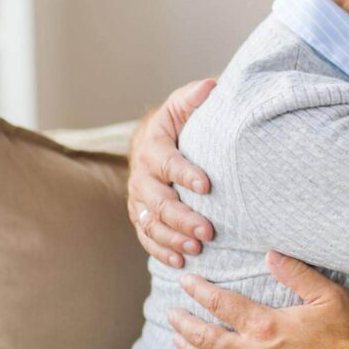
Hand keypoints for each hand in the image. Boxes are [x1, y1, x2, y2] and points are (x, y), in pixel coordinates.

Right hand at [127, 78, 217, 267]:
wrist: (153, 141)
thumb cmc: (177, 122)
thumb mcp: (182, 105)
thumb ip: (194, 98)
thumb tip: (210, 86)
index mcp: (153, 147)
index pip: (167, 163)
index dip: (185, 174)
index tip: (207, 185)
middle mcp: (141, 175)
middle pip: (159, 201)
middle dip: (183, 218)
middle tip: (208, 231)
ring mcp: (138, 199)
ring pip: (151, 223)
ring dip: (173, 238)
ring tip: (198, 248)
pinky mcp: (140, 215)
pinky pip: (146, 237)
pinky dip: (161, 250)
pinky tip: (180, 261)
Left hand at [169, 251, 348, 348]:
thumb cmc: (343, 339)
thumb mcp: (328, 297)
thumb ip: (297, 274)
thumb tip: (271, 254)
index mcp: (266, 325)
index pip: (221, 304)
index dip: (200, 291)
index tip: (186, 282)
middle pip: (205, 336)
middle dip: (184, 322)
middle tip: (172, 312)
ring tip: (175, 338)